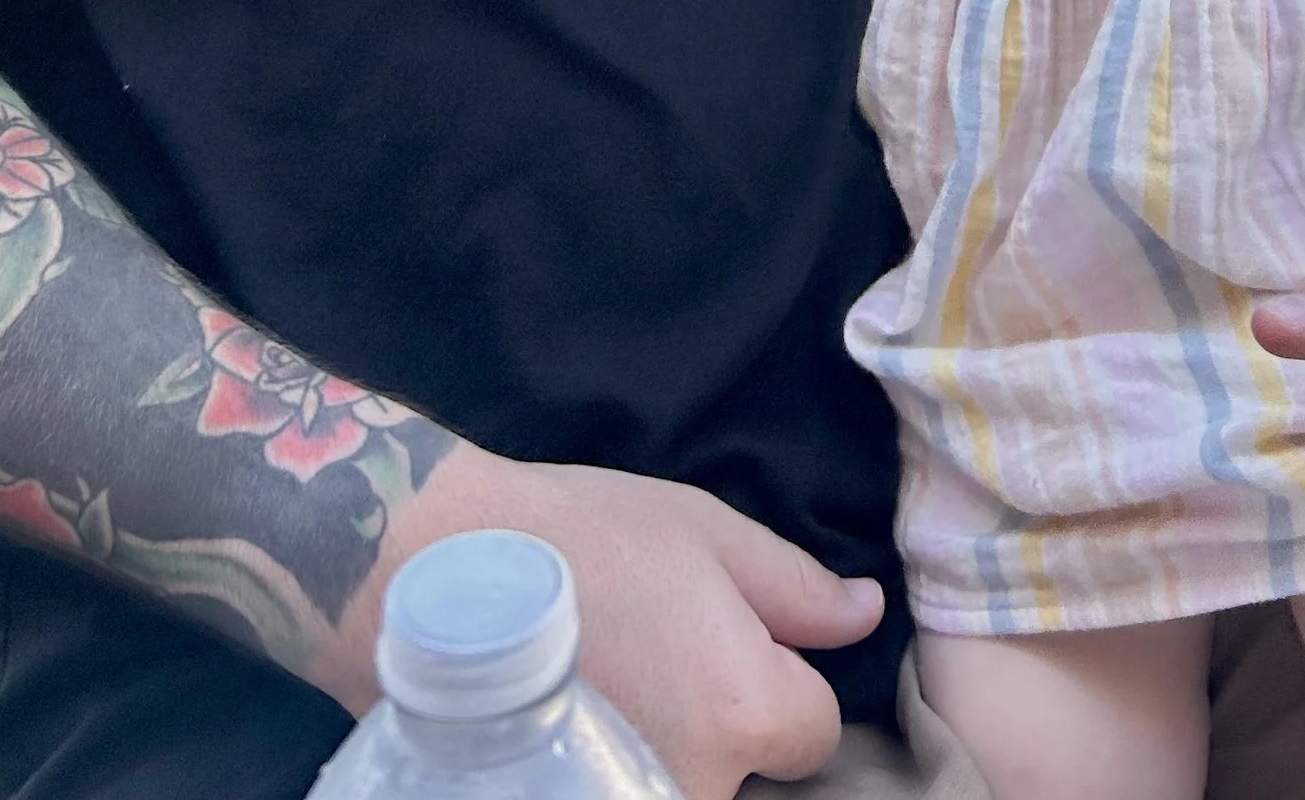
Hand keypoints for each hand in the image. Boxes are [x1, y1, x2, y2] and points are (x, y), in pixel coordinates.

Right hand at [320, 453, 884, 794]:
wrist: (439, 578)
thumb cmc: (580, 537)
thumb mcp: (702, 531)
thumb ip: (794, 585)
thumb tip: (866, 616)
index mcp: (745, 708)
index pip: (817, 729)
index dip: (784, 681)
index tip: (726, 643)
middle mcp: (701, 786)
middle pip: (752, 775)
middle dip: (727, 726)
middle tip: (664, 666)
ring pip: (697, 789)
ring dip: (677, 753)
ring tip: (621, 696)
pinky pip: (635, 794)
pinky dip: (626, 771)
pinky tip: (589, 729)